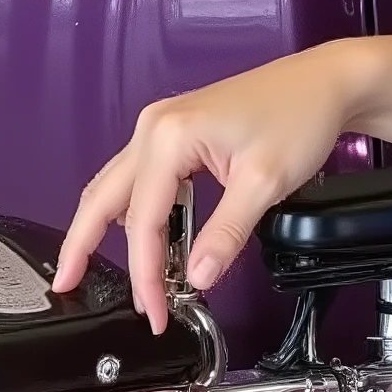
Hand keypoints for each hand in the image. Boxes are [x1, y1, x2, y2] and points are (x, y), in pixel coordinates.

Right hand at [54, 43, 371, 327]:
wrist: (327, 82)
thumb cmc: (300, 115)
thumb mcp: (265, 183)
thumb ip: (226, 234)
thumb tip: (199, 276)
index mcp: (169, 135)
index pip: (142, 220)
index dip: (145, 273)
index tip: (155, 309)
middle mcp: (155, 127)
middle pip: (104, 197)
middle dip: (82, 245)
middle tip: (65, 286)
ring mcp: (162, 126)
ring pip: (117, 186)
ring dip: (106, 230)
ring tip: (95, 271)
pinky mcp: (176, 131)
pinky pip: (140, 177)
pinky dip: (133, 211)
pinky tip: (140, 237)